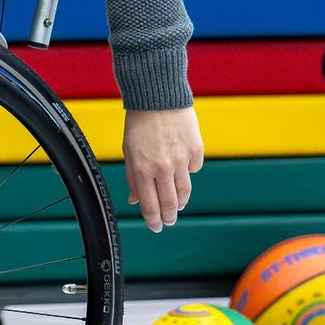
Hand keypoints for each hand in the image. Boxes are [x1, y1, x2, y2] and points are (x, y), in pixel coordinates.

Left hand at [121, 106, 203, 233]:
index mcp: (143, 168)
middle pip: (170, 202)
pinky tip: (184, 170)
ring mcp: (182, 158)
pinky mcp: (196, 148)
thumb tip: (135, 200)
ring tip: (178, 206)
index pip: (150, 204)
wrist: (158, 96)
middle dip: (169, 216)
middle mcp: (164, 166)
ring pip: (185, 190)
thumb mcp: (129, 150)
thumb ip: (133, 177)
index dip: (153, 219)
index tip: (156, 227)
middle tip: (169, 222)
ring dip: (181, 201)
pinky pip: (194, 168)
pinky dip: (189, 171)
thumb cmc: (139, 123)